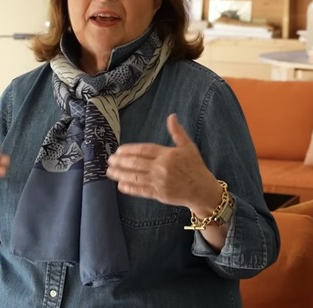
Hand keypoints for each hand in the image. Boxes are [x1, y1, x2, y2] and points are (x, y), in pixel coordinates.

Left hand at [106, 113, 221, 213]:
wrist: (203, 190)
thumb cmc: (195, 167)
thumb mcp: (188, 147)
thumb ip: (177, 132)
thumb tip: (172, 116)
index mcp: (168, 154)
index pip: (144, 150)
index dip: (129, 150)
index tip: (118, 150)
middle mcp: (162, 168)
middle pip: (136, 163)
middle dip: (120, 161)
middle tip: (109, 160)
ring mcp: (159, 182)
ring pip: (135, 177)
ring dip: (120, 174)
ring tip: (109, 171)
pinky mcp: (159, 194)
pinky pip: (141, 190)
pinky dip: (129, 188)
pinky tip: (120, 185)